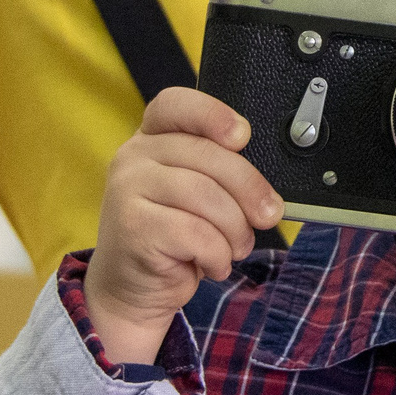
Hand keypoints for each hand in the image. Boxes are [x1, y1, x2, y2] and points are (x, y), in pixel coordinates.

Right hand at [83, 87, 282, 363]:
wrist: (133, 289)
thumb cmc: (175, 237)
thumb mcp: (198, 196)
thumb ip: (220, 174)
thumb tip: (266, 191)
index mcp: (151, 139)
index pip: (174, 104)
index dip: (212, 114)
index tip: (243, 136)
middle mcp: (133, 157)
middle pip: (209, 156)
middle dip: (250, 190)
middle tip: (268, 215)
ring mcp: (127, 190)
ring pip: (207, 197)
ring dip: (236, 230)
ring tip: (235, 247)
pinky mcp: (133, 227)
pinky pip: (197, 234)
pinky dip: (218, 255)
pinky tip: (213, 263)